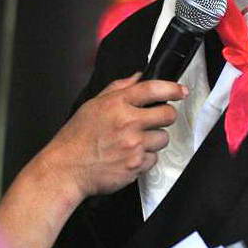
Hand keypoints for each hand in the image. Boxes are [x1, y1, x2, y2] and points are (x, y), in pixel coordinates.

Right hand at [39, 73, 184, 199]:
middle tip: (156, 119)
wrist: (67, 169)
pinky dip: (145, 158)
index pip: (152, 89)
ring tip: (135, 141)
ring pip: (163, 138)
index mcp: (116, 104)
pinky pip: (154, 159)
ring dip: (154, 139)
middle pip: (167, 115)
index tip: (180, 91)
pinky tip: (129, 156)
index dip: (172, 88)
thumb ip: (118, 88)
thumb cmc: (76, 139)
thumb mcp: (92, 105)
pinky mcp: (136, 165)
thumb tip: (138, 77)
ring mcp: (134, 145)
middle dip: (165, 116)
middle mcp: (127, 123)